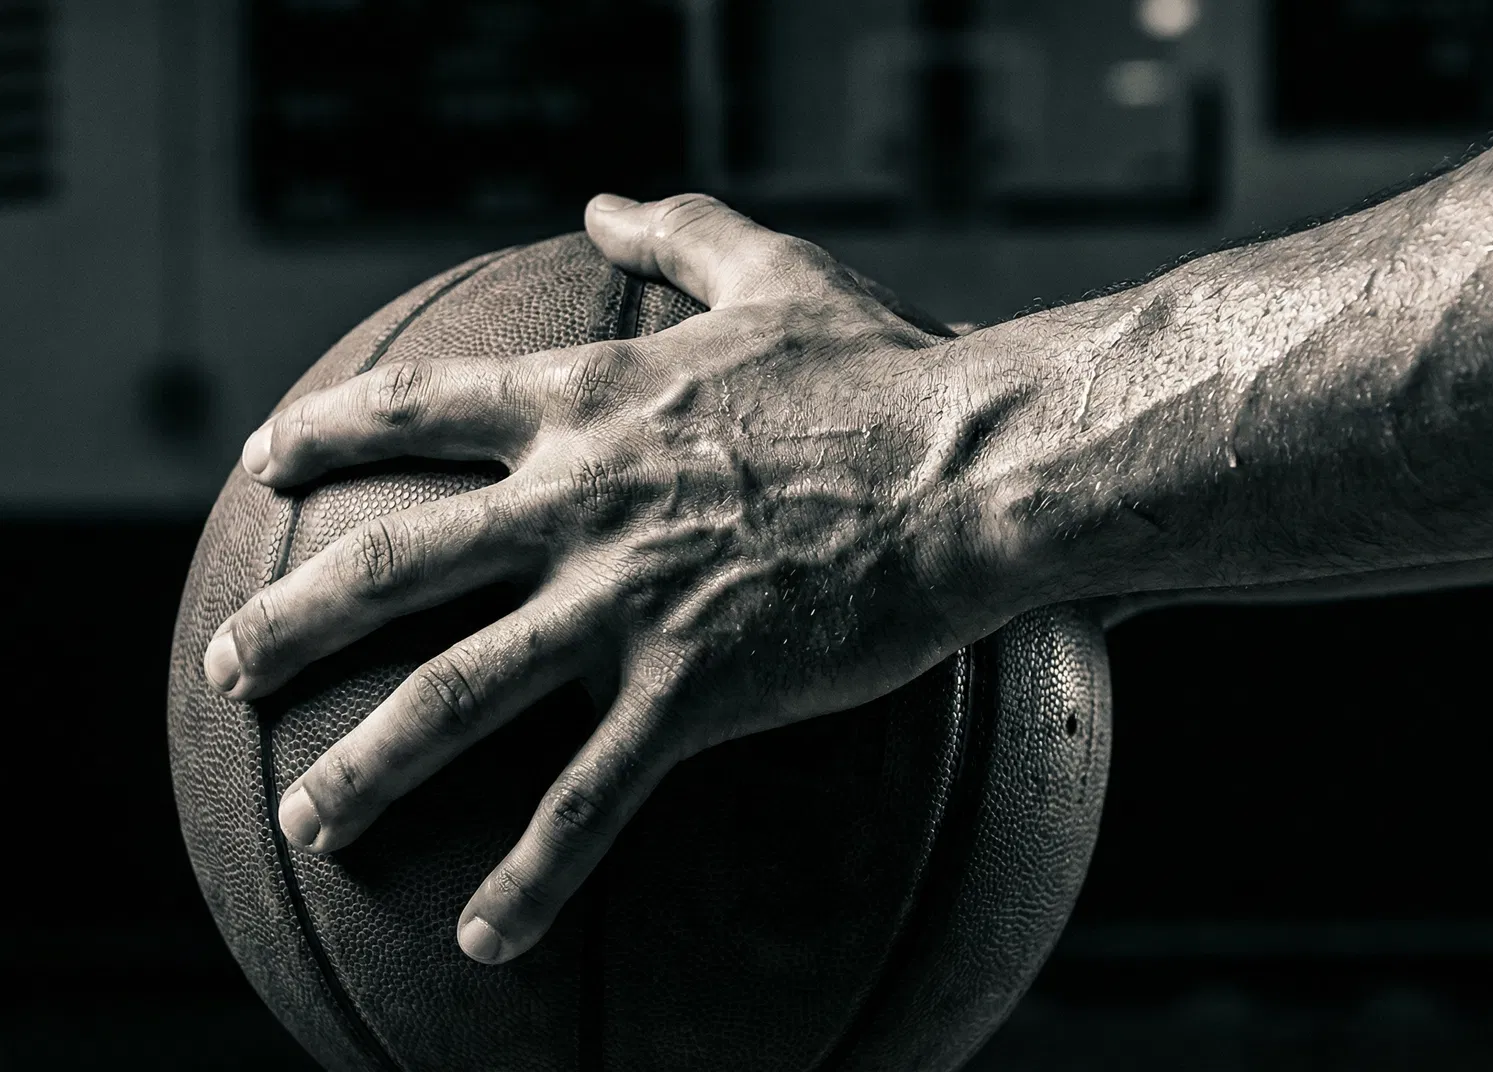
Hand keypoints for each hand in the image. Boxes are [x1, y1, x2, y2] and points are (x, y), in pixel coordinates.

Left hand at [203, 194, 1022, 963]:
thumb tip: (604, 202)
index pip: (417, 413)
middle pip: (390, 567)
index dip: (326, 434)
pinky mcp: (694, 689)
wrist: (971, 468)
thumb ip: (682, 229)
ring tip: (306, 820)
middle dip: (289, 619)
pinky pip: (589, 799)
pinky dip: (529, 877)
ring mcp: (626, 602)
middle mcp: (578, 504)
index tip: (263, 458)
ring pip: (456, 695)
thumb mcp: (777, 271)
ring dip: (365, 765)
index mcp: (590, 406)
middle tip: (230, 664)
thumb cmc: (887, 371)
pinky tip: (483, 939)